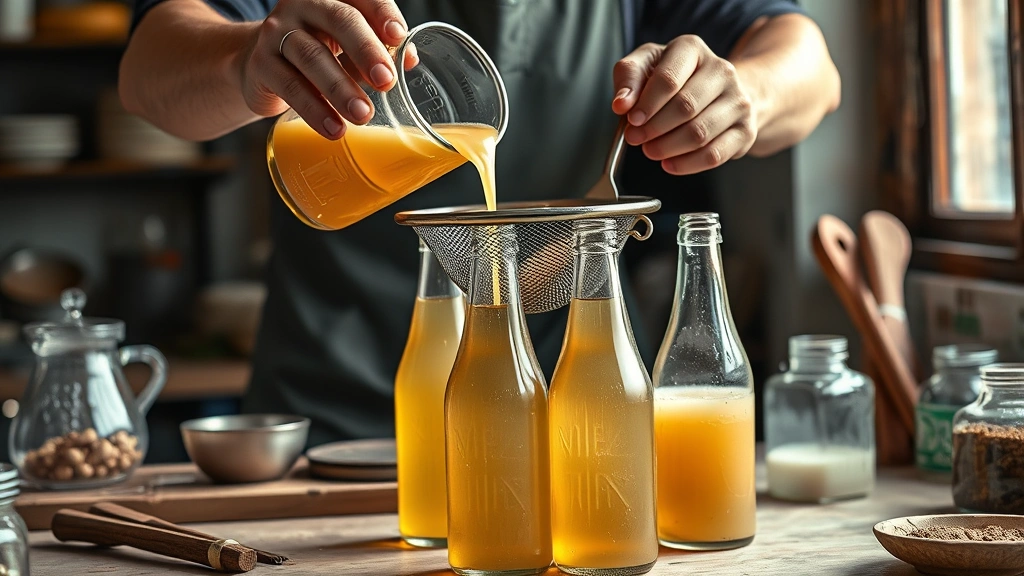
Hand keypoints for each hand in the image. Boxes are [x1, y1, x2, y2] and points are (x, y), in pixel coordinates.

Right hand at [240, 0, 416, 138]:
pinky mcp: (261, 64)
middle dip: (366, 50)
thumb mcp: (350, 47)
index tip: (398, 36)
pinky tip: (334, 128)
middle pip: (338, 20)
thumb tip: (409, 59)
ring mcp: (278, 33)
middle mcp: (303, 6)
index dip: (381, 12)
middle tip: (386, 81)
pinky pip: (290, 86)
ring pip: (312, 56)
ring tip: (363, 115)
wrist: (261, 64)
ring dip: (341, 88)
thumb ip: (379, 49)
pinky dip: (314, 110)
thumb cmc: (318, 51)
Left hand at [612, 36, 756, 174]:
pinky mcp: (745, 130)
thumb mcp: (647, 65)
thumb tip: (621, 103)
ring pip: (700, 133)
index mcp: (692, 49)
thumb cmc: (677, 78)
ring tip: (651, 150)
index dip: (647, 104)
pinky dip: (687, 164)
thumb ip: (629, 77)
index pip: (669, 77)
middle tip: (636, 138)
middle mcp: (721, 71)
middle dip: (654, 128)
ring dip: (668, 147)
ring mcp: (738, 101)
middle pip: (685, 107)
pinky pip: (714, 154)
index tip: (632, 119)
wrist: (721, 91)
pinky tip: (670, 163)